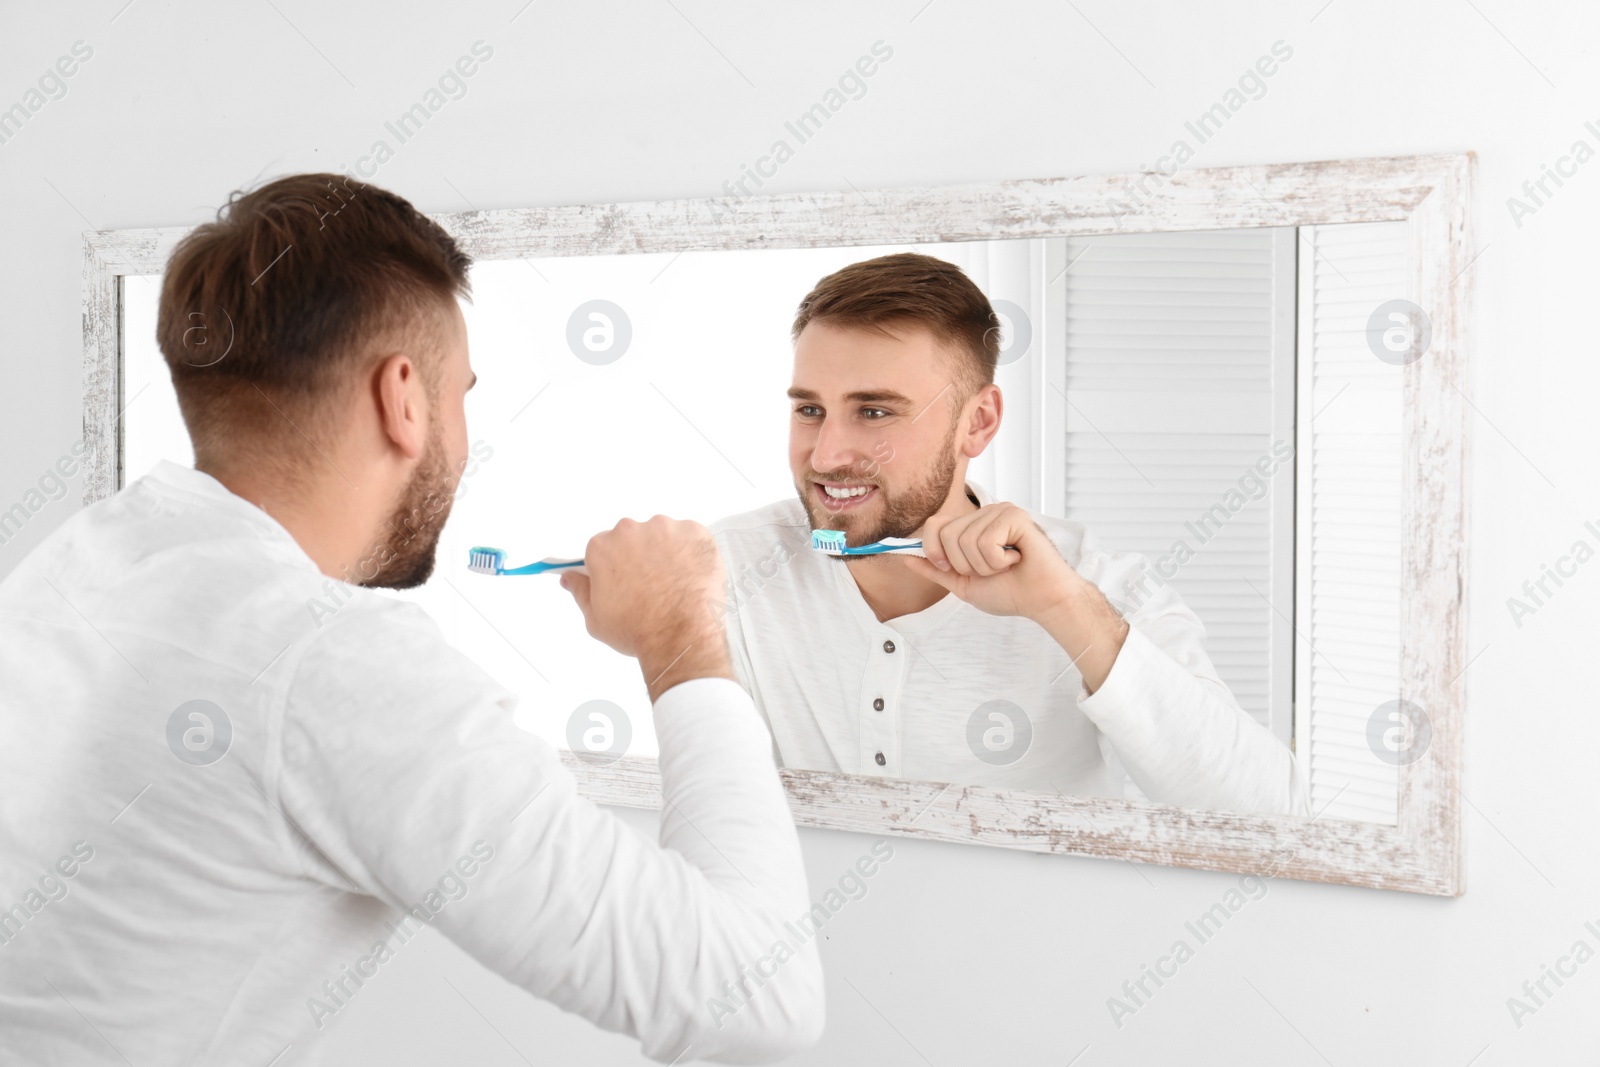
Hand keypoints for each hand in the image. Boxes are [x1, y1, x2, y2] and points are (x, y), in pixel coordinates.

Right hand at [559, 516, 732, 700]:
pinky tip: (690, 575)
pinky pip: (690, 536)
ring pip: (662, 535)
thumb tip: (570, 578)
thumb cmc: (639, 630)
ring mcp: (664, 529)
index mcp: (602, 547)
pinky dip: (691, 552)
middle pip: (632, 538)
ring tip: (673, 583)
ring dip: (666, 552)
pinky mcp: (694, 532)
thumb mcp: (596, 619)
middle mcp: (630, 531)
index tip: (623, 579)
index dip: (613, 567)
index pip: (603, 549)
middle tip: (651, 586)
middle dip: (639, 557)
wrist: (682, 637)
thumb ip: (580, 592)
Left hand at [900, 502, 1077, 621]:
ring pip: (965, 539)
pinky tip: (1017, 559)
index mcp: (970, 526)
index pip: (933, 524)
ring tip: (1006, 566)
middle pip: (945, 533)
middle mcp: (983, 513)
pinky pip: (986, 540)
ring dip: (984, 566)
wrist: (1042, 601)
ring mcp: (999, 511)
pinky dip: (998, 560)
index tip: (951, 568)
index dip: (934, 551)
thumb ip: (935, 570)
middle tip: (990, 569)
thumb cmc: (1010, 592)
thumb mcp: (963, 584)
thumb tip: (905, 558)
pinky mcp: (1014, 515)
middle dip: (963, 564)